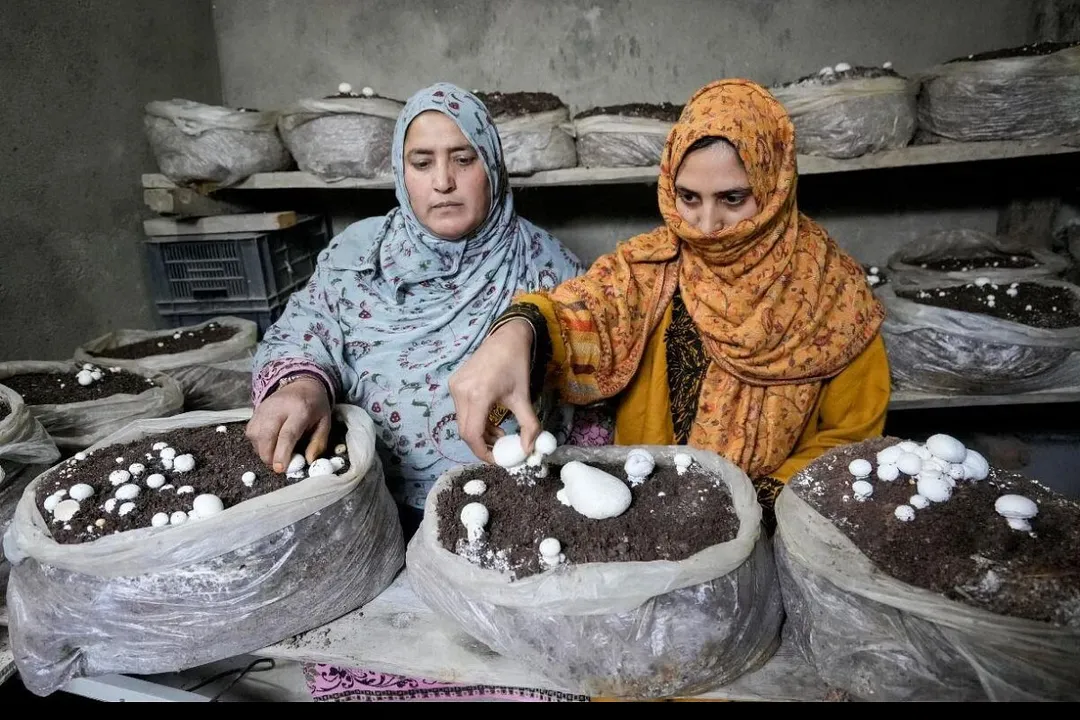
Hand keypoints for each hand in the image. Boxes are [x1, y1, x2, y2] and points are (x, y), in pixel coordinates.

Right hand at [246, 375, 331, 472]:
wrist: (301, 385)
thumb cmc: (315, 407)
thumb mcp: (325, 423)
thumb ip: (318, 443)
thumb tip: (308, 462)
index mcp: (300, 410)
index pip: (287, 434)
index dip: (282, 453)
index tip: (280, 469)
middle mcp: (278, 408)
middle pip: (266, 436)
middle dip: (268, 456)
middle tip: (277, 467)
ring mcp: (264, 408)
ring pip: (255, 435)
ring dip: (262, 451)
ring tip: (275, 454)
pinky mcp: (255, 412)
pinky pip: (251, 433)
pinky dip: (257, 444)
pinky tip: (269, 444)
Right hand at [450, 319, 538, 463]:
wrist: (506, 338)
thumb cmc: (516, 366)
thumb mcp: (524, 397)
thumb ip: (528, 426)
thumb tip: (528, 450)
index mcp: (478, 395)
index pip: (472, 435)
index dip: (483, 452)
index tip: (497, 458)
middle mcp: (461, 392)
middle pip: (465, 431)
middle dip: (482, 444)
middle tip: (499, 447)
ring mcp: (455, 387)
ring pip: (463, 421)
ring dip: (479, 432)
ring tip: (498, 431)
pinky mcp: (454, 383)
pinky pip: (461, 410)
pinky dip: (475, 419)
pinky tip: (490, 417)